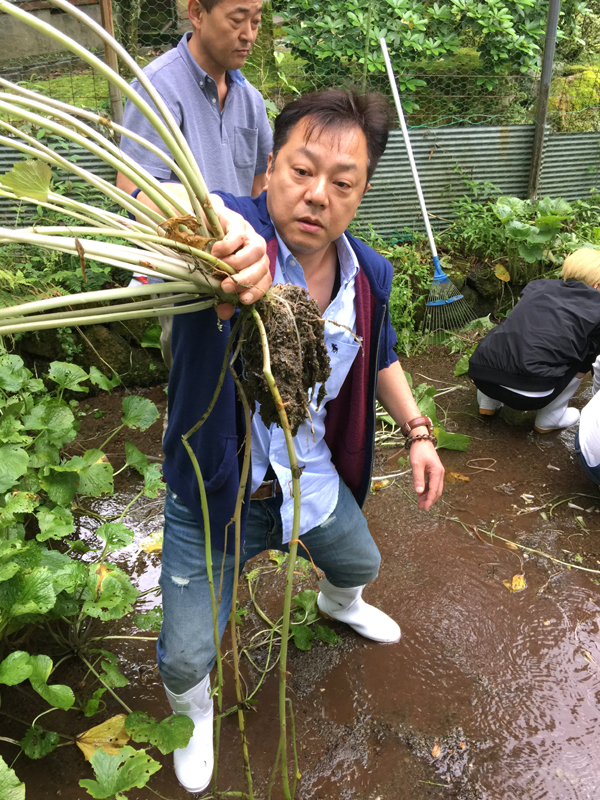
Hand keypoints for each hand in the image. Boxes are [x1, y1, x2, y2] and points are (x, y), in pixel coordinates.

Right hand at [209, 197, 270, 319]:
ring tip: (219, 266)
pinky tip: (215, 251)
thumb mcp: (213, 277)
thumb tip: (225, 313)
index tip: (242, 300)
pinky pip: (239, 235)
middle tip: (226, 286)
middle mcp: (256, 248)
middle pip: (263, 266)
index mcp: (255, 263)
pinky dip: (228, 246)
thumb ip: (221, 295)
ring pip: (257, 250)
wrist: (195, 224)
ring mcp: (249, 233)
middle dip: (245, 280)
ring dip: (238, 263)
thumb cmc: (207, 254)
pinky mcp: (236, 220)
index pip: (265, 280)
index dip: (256, 291)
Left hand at [408, 437, 443, 510]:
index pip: (434, 490)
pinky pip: (432, 484)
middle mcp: (440, 473)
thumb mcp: (416, 465)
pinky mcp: (434, 471)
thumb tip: (419, 493)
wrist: (421, 440)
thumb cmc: (419, 451)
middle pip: (437, 491)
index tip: (424, 508)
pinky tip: (421, 494)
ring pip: (435, 488)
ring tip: (420, 502)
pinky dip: (427, 490)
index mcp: (437, 472)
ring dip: (428, 496)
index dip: (430, 500)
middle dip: (430, 500)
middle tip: (421, 507)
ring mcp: (438, 472)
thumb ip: (418, 479)